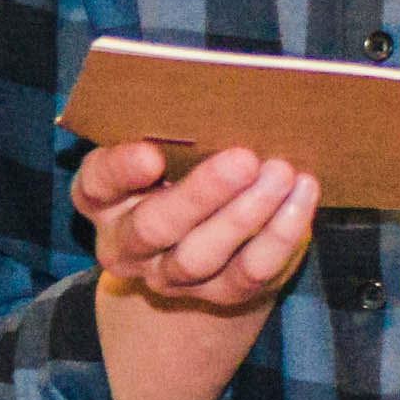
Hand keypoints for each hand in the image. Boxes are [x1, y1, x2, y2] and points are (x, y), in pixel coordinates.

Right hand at [74, 140, 318, 317]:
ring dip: (246, 214)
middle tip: (243, 159)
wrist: (205, 234)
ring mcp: (169, 276)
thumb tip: (224, 104)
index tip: (152, 155)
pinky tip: (301, 196)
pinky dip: (280, 235)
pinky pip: (249, 273)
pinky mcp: (218, 294)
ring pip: (200, 256)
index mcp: (103, 196)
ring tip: (280, 172)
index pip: (98, 182)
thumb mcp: (166, 148)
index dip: (121, 169)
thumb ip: (177, 132)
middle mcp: (126, 243)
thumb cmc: (181, 167)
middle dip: (201, 194)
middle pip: (153, 227)